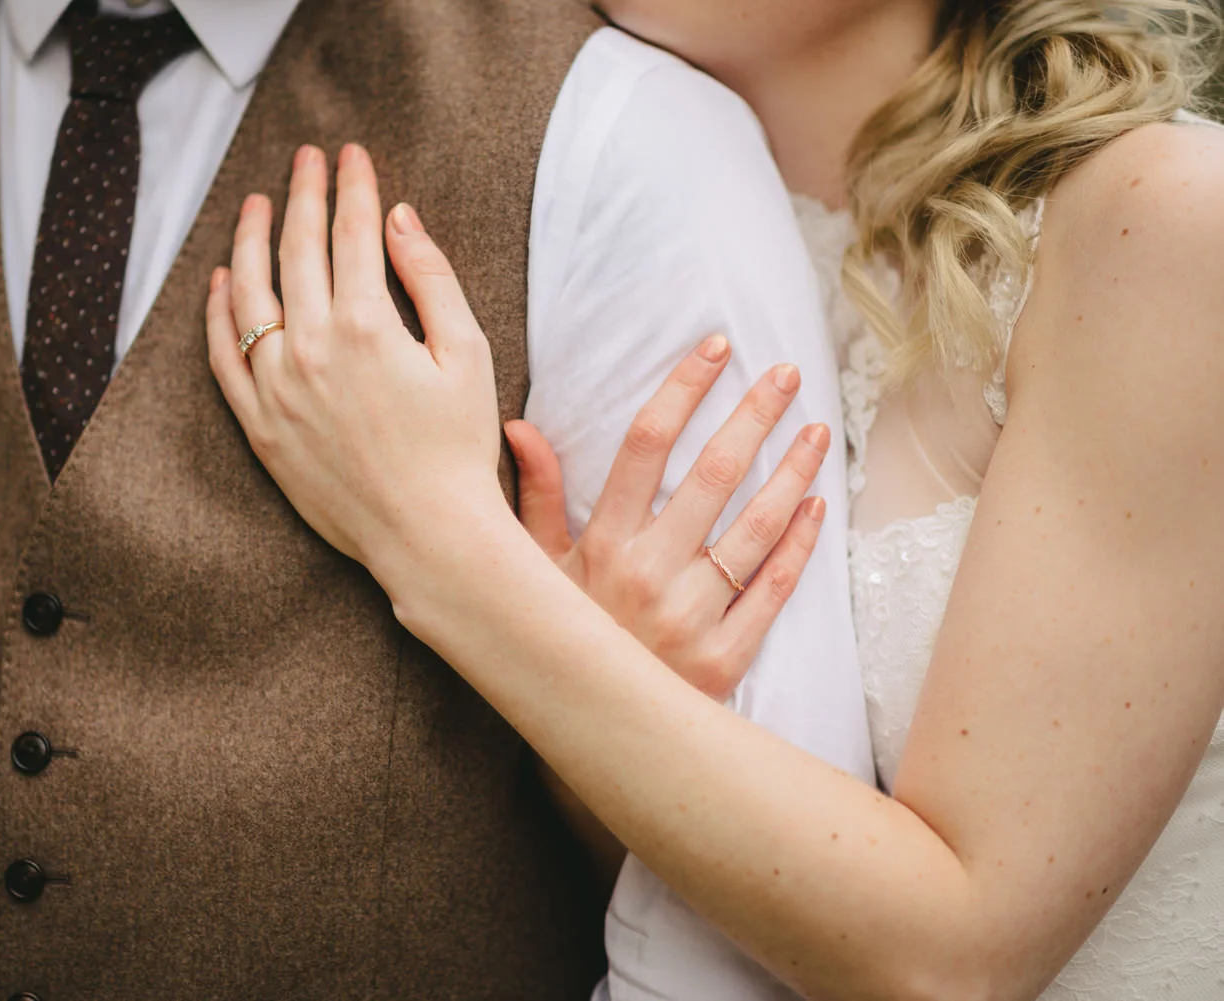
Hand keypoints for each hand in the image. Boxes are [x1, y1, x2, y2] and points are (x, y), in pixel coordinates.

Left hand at [205, 144, 508, 574]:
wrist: (427, 534)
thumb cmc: (458, 448)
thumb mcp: (466, 354)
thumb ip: (431, 278)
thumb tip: (400, 219)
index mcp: (366, 324)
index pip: (352, 233)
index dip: (352, 186)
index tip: (351, 155)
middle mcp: (310, 348)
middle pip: (297, 251)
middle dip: (302, 195)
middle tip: (305, 158)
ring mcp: (276, 388)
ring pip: (249, 295)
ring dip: (250, 240)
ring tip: (255, 204)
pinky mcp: (260, 426)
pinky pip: (224, 358)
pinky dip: (218, 314)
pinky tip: (223, 282)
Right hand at [505, 343, 829, 696]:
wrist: (588, 732)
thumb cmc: (565, 636)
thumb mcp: (537, 569)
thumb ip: (537, 496)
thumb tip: (520, 426)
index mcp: (603, 544)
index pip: (646, 445)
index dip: (683, 388)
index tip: (715, 347)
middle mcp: (648, 574)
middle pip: (713, 474)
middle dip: (754, 415)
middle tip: (786, 374)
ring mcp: (691, 618)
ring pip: (755, 529)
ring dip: (792, 474)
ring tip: (816, 432)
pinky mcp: (724, 658)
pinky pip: (773, 591)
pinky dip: (798, 546)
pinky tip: (815, 507)